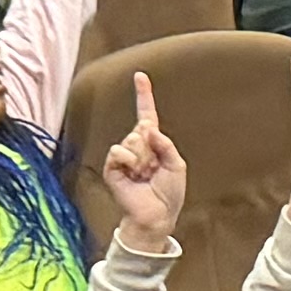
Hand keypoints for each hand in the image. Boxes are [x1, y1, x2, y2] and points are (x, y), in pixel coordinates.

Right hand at [101, 72, 186, 240]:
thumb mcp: (177, 164)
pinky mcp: (113, 167)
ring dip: (142, 159)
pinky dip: (129, 162)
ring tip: (144, 176)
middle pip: (141, 129)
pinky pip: (119, 151)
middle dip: (151, 148)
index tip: (140, 76)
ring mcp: (124, 156)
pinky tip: (133, 175)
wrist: (157, 215)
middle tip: (154, 169)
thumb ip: (165, 143)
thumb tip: (147, 127)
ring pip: (131, 141)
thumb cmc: (169, 192)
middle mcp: (137, 146)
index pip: (146, 113)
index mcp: (153, 143)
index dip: (143, 95)